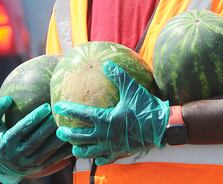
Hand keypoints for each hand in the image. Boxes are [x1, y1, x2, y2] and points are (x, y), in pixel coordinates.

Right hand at [0, 96, 72, 183]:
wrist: (0, 166)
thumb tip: (8, 99)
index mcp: (6, 143)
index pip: (22, 129)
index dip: (34, 118)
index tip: (46, 106)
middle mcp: (18, 155)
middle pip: (37, 139)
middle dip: (50, 126)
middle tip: (62, 112)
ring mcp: (29, 163)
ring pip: (48, 150)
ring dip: (60, 137)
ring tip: (70, 123)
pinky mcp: (39, 168)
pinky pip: (54, 159)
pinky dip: (64, 150)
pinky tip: (73, 138)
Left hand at [54, 61, 169, 165]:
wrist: (164, 127)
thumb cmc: (147, 108)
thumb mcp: (132, 89)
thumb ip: (119, 76)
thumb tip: (107, 64)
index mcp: (106, 119)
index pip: (82, 115)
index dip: (69, 111)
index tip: (58, 107)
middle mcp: (106, 135)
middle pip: (81, 136)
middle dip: (68, 134)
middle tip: (59, 132)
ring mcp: (114, 146)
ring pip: (91, 151)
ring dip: (80, 150)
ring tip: (72, 149)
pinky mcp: (122, 152)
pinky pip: (107, 158)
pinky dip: (100, 159)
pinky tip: (97, 159)